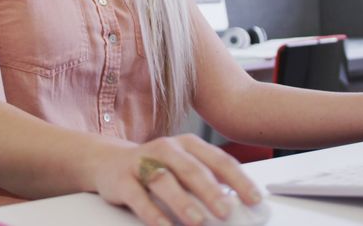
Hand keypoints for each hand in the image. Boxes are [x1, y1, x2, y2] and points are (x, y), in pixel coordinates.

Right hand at [93, 134, 262, 225]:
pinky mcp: (122, 180)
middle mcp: (166, 149)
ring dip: (182, 201)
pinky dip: (152, 213)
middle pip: (191, 169)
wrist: (108, 161)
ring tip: (197, 221)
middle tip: (226, 212)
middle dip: (210, 192)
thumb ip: (207, 182)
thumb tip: (238, 205)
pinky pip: (137, 197)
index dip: (238, 180)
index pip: (218, 160)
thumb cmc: (156, 167)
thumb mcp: (183, 168)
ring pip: (163, 180)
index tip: (254, 199)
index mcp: (188, 145)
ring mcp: (142, 162)